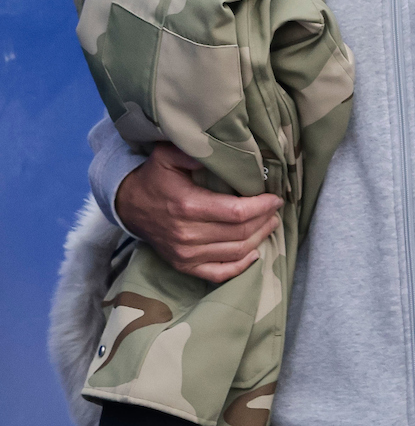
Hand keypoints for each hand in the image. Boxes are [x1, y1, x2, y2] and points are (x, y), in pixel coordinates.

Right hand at [114, 143, 281, 282]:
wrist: (128, 206)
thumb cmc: (154, 178)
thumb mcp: (168, 156)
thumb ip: (194, 152)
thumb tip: (223, 152)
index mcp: (188, 206)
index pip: (238, 212)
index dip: (263, 206)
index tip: (276, 198)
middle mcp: (187, 234)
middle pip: (241, 232)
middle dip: (265, 220)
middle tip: (275, 210)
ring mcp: (185, 254)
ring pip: (236, 252)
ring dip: (259, 238)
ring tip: (270, 224)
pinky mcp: (184, 265)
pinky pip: (219, 273)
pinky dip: (241, 266)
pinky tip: (254, 253)